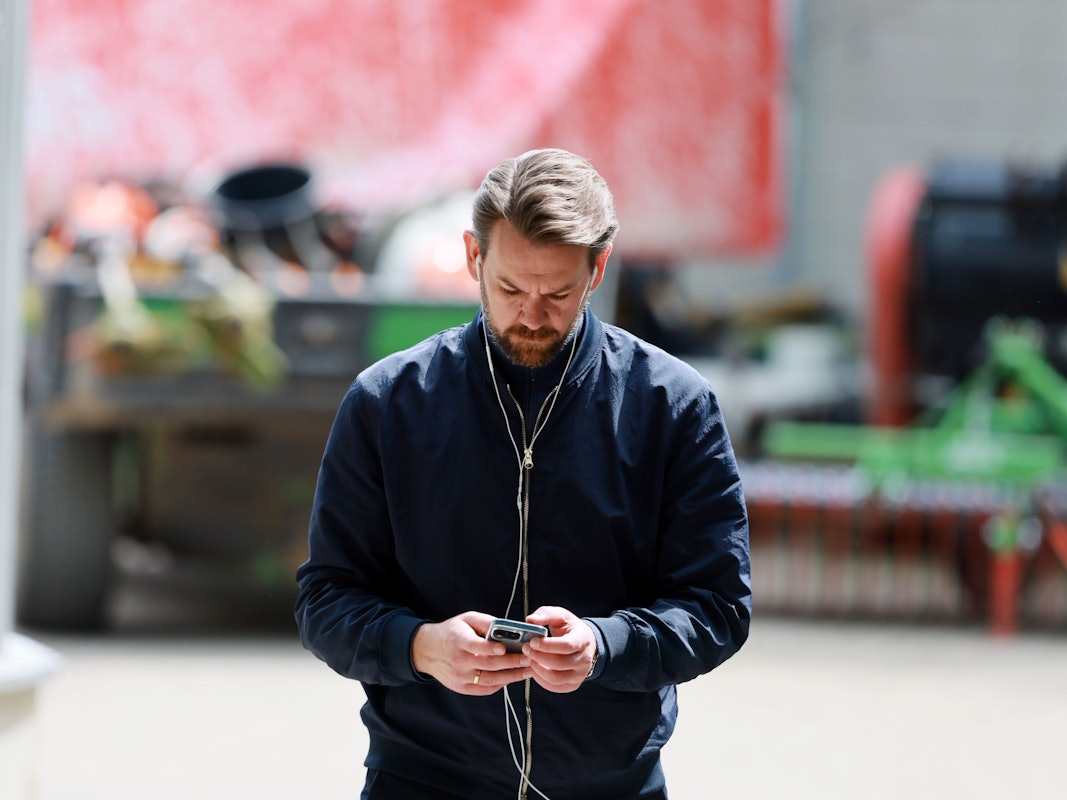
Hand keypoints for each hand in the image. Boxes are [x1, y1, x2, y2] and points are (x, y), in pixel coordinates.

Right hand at [411, 611, 530, 694]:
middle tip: (529, 658)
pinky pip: (485, 689)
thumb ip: (486, 622)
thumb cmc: (452, 632)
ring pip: (489, 680)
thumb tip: (508, 628)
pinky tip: (513, 677)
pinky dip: (500, 684)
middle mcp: (457, 661)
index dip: (490, 648)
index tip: (505, 647)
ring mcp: (459, 678)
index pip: (474, 646)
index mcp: (457, 641)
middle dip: (511, 662)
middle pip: (487, 665)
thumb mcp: (466, 619)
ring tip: (528, 670)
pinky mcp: (462, 688)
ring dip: (511, 676)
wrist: (427, 651)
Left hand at [523, 606, 597, 692]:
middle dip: (538, 657)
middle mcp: (584, 659)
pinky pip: (555, 687)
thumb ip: (545, 614)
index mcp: (583, 639)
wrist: (584, 643)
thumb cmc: (570, 629)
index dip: (547, 645)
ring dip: (538, 670)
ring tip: (528, 659)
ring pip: (556, 678)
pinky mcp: (572, 684)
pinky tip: (534, 668)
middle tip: (525, 649)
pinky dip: (541, 680)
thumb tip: (530, 620)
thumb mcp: (561, 615)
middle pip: (560, 663)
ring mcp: (579, 674)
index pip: (566, 646)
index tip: (532, 641)